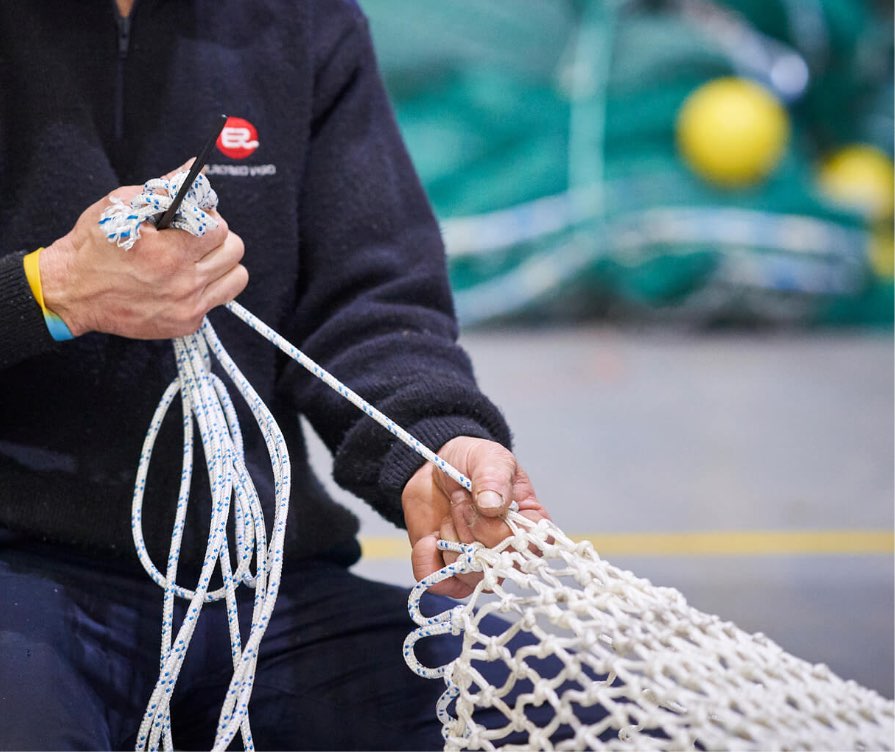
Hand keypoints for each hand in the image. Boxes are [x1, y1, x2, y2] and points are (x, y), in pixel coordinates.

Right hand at [39, 164, 246, 338]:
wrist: (73, 291)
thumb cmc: (95, 244)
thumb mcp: (122, 205)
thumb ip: (165, 187)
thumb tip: (196, 168)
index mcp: (169, 252)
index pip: (219, 228)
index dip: (207, 217)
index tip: (194, 216)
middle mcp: (184, 283)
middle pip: (234, 251)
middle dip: (218, 238)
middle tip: (196, 237)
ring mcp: (188, 306)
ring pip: (236, 278)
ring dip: (221, 263)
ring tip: (197, 259)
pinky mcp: (186, 323)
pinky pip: (219, 299)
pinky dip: (208, 287)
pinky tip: (184, 280)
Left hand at [402, 436, 548, 597]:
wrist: (432, 469)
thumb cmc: (470, 463)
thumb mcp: (487, 458)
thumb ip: (493, 477)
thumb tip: (492, 507)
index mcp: (528, 524)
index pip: (530, 546)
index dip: (502, 530)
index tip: (483, 506)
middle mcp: (507, 551)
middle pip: (496, 562)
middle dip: (470, 526)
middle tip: (460, 499)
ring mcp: (478, 565)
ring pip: (467, 573)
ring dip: (450, 538)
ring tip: (449, 513)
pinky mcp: (449, 572)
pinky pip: (438, 583)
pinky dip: (427, 559)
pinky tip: (429, 538)